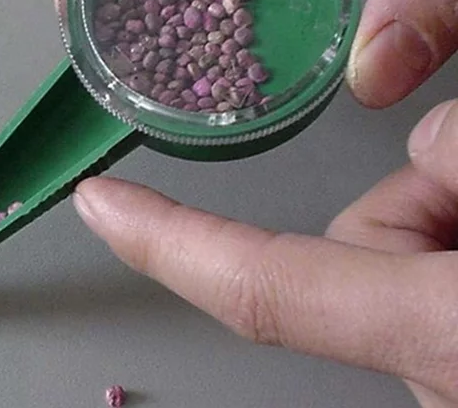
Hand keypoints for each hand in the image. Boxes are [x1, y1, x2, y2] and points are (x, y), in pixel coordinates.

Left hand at [73, 100, 457, 407]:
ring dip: (436, 221)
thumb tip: (416, 138)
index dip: (165, 242)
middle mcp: (437, 382)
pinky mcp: (453, 370)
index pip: (261, 287)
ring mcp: (444, 384)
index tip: (98, 206)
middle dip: (405, 199)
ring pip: (391, 258)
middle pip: (352, 245)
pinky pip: (420, 288)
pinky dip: (446, 253)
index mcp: (447, 337)